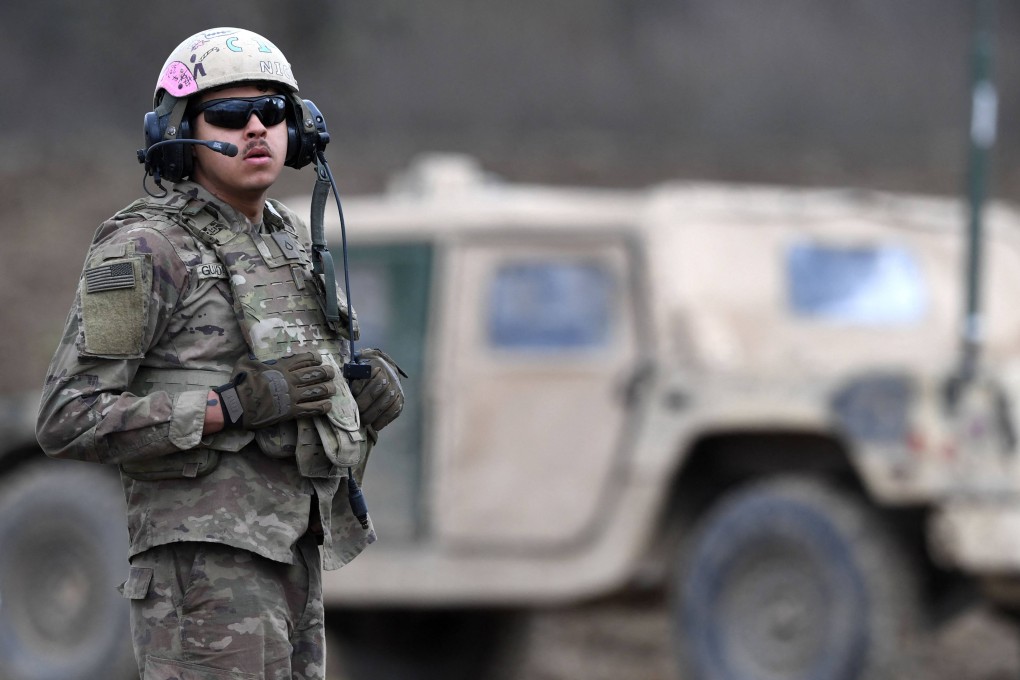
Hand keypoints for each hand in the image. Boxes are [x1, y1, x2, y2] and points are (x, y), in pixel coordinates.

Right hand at [215, 352, 335, 428]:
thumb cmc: (242, 383)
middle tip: (331, 373)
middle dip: (326, 372)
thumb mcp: (248, 363)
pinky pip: (312, 409)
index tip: (319, 359)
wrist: (238, 405)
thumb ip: (257, 359)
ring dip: (328, 389)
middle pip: (315, 374)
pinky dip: (322, 407)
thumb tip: (256, 355)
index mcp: (281, 367)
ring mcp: (292, 396)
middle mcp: (290, 380)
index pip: (304, 359)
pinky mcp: (291, 411)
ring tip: (333, 389)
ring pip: (317, 391)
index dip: (314, 358)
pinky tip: (328, 405)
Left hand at [349, 348, 405, 431]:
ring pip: (388, 399)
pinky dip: (385, 419)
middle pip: (380, 387)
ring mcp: (396, 387)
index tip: (353, 393)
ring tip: (364, 421)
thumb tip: (342, 387)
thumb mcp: (355, 366)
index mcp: (375, 364)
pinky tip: (376, 426)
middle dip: (367, 401)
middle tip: (357, 411)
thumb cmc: (363, 370)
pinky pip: (395, 409)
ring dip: (375, 412)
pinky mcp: (400, 398)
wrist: (384, 367)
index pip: (370, 373)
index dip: (361, 384)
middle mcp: (389, 374)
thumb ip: (350, 375)